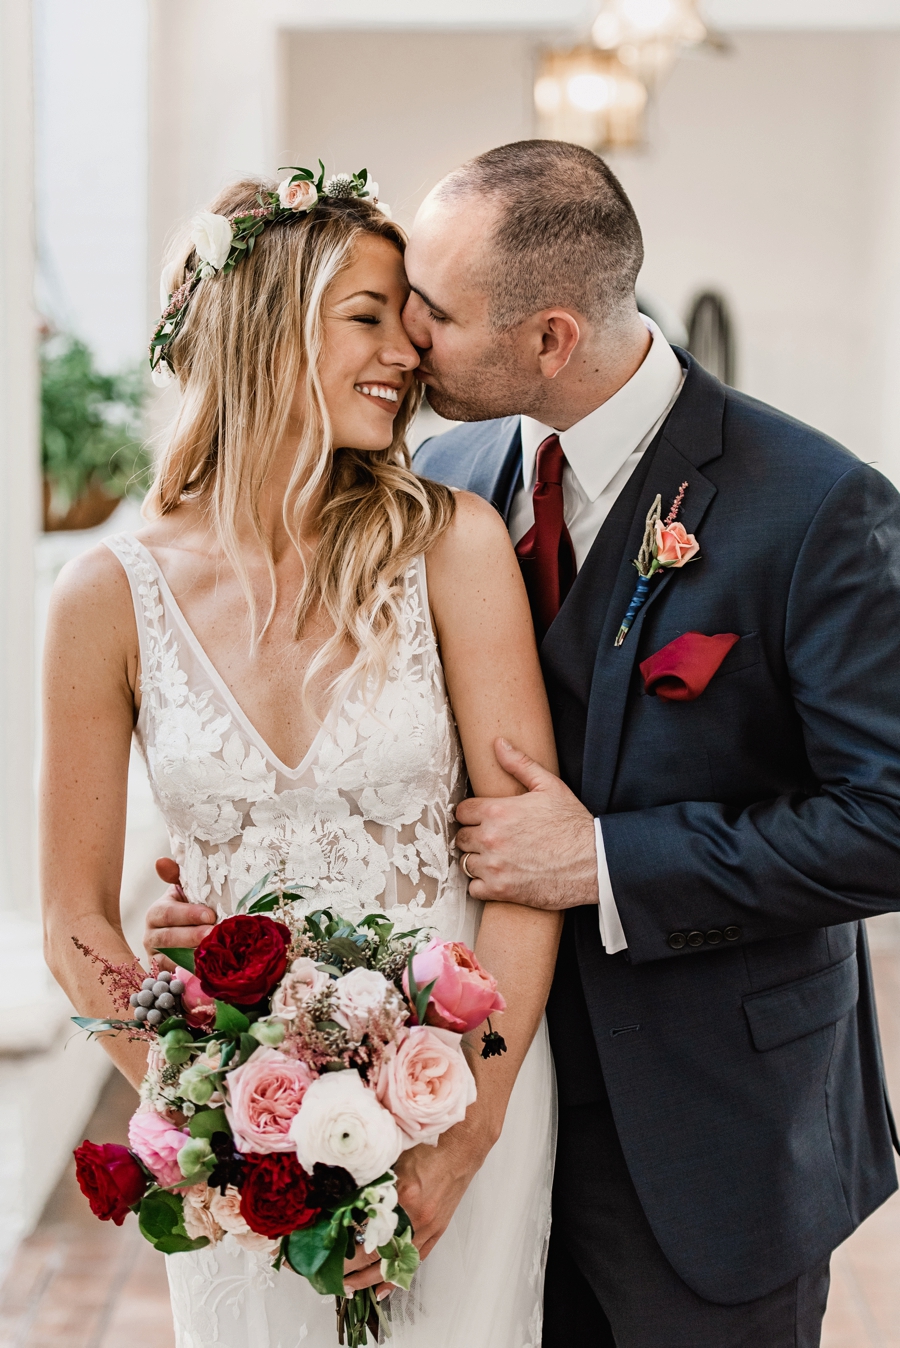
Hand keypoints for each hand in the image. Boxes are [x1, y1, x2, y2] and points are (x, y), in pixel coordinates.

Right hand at [143, 857, 215, 964]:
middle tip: (214, 934)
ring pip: (170, 958)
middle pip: (169, 938)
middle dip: (193, 936)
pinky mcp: (163, 974)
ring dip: (193, 956)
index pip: (167, 913)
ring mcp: (155, 957)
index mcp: (157, 912)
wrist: (186, 935)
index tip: (210, 915)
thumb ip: (176, 876)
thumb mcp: (184, 891)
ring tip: (213, 953)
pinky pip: (174, 974)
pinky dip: (190, 972)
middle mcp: (151, 936)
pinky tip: (207, 970)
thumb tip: (161, 861)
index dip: (188, 914)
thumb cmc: (189, 909)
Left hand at [342, 1124, 488, 1297]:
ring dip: (370, 1277)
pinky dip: (397, 1276)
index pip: (364, 1226)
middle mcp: (415, 1214)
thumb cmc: (429, 1143)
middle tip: (328, 1273)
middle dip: (351, 1266)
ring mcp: (428, 1225)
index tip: (324, 1249)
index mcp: (402, 1193)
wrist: (462, 1144)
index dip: (342, 1242)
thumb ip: (370, 1176)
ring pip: (395, 1261)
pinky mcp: (437, 1229)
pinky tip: (382, 1288)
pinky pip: (415, 1259)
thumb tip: (342, 1190)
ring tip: (349, 1286)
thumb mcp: (392, 1155)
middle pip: (377, 1250)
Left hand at [455, 738, 597, 910]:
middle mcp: (491, 838)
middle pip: (461, 837)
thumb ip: (520, 764)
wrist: (594, 862)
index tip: (481, 819)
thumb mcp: (550, 786)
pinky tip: (498, 877)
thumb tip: (498, 744)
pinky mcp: (501, 890)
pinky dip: (483, 885)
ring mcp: (494, 866)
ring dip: (477, 860)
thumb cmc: (573, 824)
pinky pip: (474, 889)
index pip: (462, 812)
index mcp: (498, 811)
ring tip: (495, 858)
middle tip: (491, 839)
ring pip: (466, 863)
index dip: (472, 814)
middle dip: (473, 837)